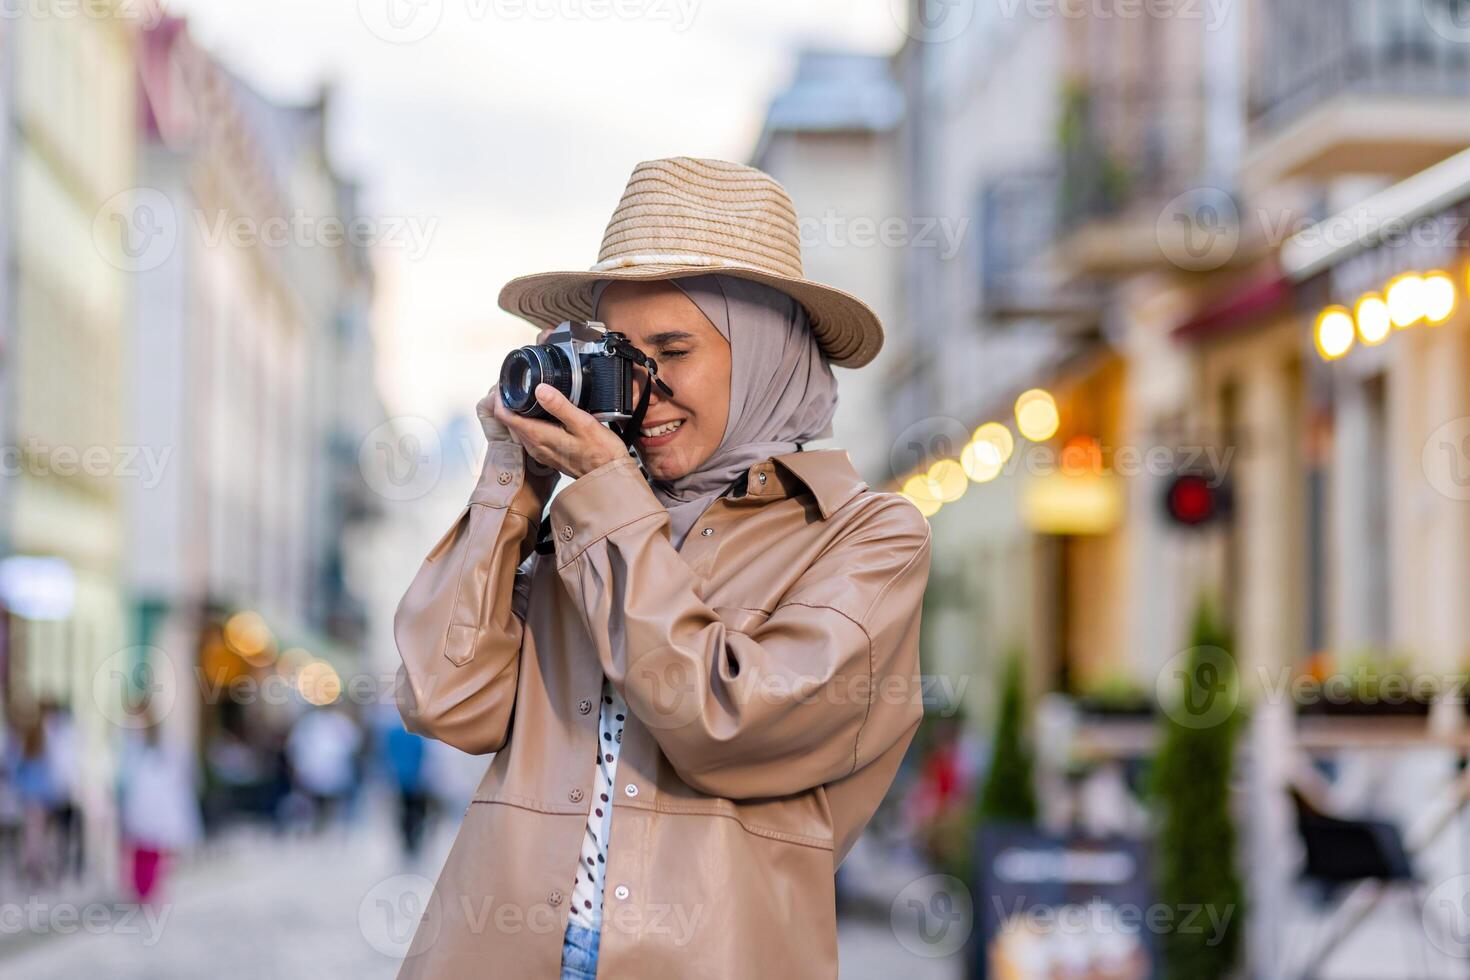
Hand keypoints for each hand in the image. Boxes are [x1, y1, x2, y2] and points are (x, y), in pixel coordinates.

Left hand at [492, 383, 628, 479]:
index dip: (501, 396)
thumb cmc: (600, 453)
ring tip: (528, 393)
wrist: (608, 476)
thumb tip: (540, 389)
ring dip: (519, 411)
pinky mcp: (548, 453)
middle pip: (508, 420)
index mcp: (539, 436)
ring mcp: (540, 451)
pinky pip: (530, 434)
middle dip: (509, 401)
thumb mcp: (583, 423)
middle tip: (517, 383)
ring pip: (519, 427)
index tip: (507, 383)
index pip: (504, 415)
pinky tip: (543, 412)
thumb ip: (560, 406)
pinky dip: (530, 421)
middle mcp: (534, 445)